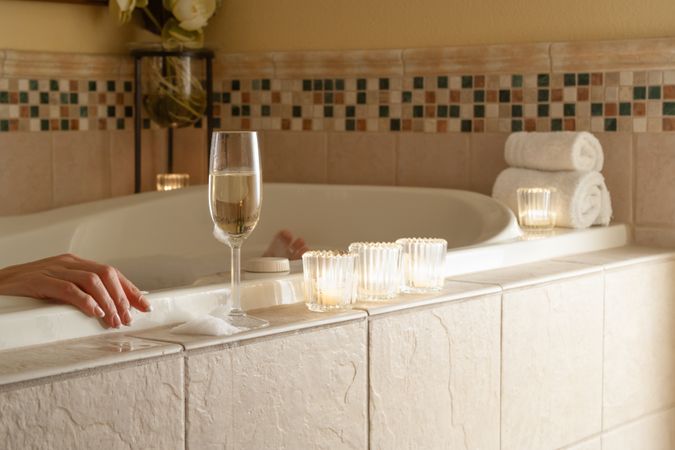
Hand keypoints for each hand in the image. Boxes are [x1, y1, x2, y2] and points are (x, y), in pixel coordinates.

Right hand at [0, 253, 151, 328]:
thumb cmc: (26, 291)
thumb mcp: (59, 290)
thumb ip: (82, 294)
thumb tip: (110, 310)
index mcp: (75, 264)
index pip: (111, 273)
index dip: (130, 290)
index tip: (145, 306)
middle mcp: (67, 263)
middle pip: (106, 274)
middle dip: (122, 297)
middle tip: (128, 318)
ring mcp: (53, 269)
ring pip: (92, 280)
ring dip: (108, 302)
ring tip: (114, 320)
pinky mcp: (39, 281)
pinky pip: (68, 289)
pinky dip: (86, 301)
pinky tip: (95, 312)